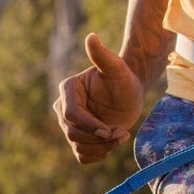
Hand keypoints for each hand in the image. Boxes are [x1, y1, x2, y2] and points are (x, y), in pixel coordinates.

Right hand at [54, 32, 143, 164]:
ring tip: (121, 135)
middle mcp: (64, 108)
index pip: (71, 115)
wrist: (129, 93)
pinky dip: (98, 155)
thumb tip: (91, 37)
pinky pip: (82, 156)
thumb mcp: (116, 67)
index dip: (89, 125)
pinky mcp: (79, 139)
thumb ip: (102, 55)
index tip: (110, 130)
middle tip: (122, 132)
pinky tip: (112, 145)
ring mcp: (70, 125)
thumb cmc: (123, 77)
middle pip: (73, 133)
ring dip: (102, 148)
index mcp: (68, 90)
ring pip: (78, 146)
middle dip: (99, 138)